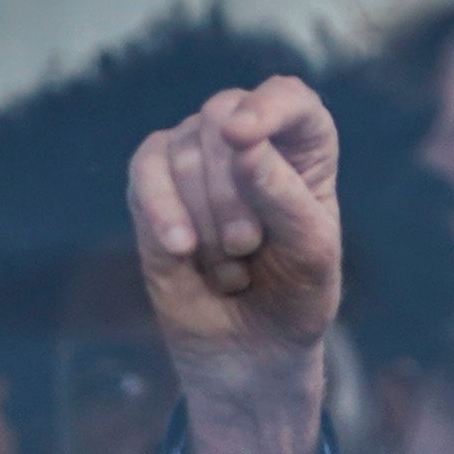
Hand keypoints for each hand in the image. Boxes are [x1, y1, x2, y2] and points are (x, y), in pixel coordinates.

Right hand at [131, 75, 344, 409]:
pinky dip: (161, 209)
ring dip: (205, 222)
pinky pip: (145, 170)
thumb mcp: (309, 252)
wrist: (249, 354)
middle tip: (247, 247)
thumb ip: (282, 193)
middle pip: (224, 120)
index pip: (289, 99)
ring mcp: (196, 157)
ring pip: (184, 152)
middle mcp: (248, 141)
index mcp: (304, 148)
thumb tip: (241, 139)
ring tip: (229, 269)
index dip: (268, 107)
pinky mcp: (152, 184)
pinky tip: (181, 248)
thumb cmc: (295, 297)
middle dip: (232, 195)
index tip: (244, 134)